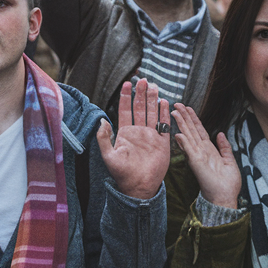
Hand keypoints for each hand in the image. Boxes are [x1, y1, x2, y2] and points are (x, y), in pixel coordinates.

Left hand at [97, 79, 169, 200]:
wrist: (138, 187)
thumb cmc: (121, 174)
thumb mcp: (108, 156)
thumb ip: (103, 138)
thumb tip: (102, 121)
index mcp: (125, 133)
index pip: (125, 110)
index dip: (126, 97)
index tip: (127, 84)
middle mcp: (138, 132)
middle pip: (140, 108)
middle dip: (141, 94)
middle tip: (143, 80)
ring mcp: (151, 136)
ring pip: (152, 113)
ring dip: (153, 100)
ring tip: (154, 86)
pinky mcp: (162, 143)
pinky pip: (164, 125)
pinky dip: (164, 114)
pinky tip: (165, 102)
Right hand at [171, 103, 240, 208]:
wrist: (224, 197)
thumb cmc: (227, 183)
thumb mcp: (229, 161)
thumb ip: (224, 147)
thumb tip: (221, 133)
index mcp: (209, 150)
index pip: (199, 130)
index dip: (193, 119)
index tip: (188, 108)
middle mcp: (201, 151)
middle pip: (191, 130)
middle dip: (184, 117)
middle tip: (177, 105)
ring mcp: (197, 156)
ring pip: (188, 136)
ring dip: (181, 124)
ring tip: (175, 112)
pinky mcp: (196, 162)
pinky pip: (189, 149)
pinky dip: (183, 141)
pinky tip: (179, 132)